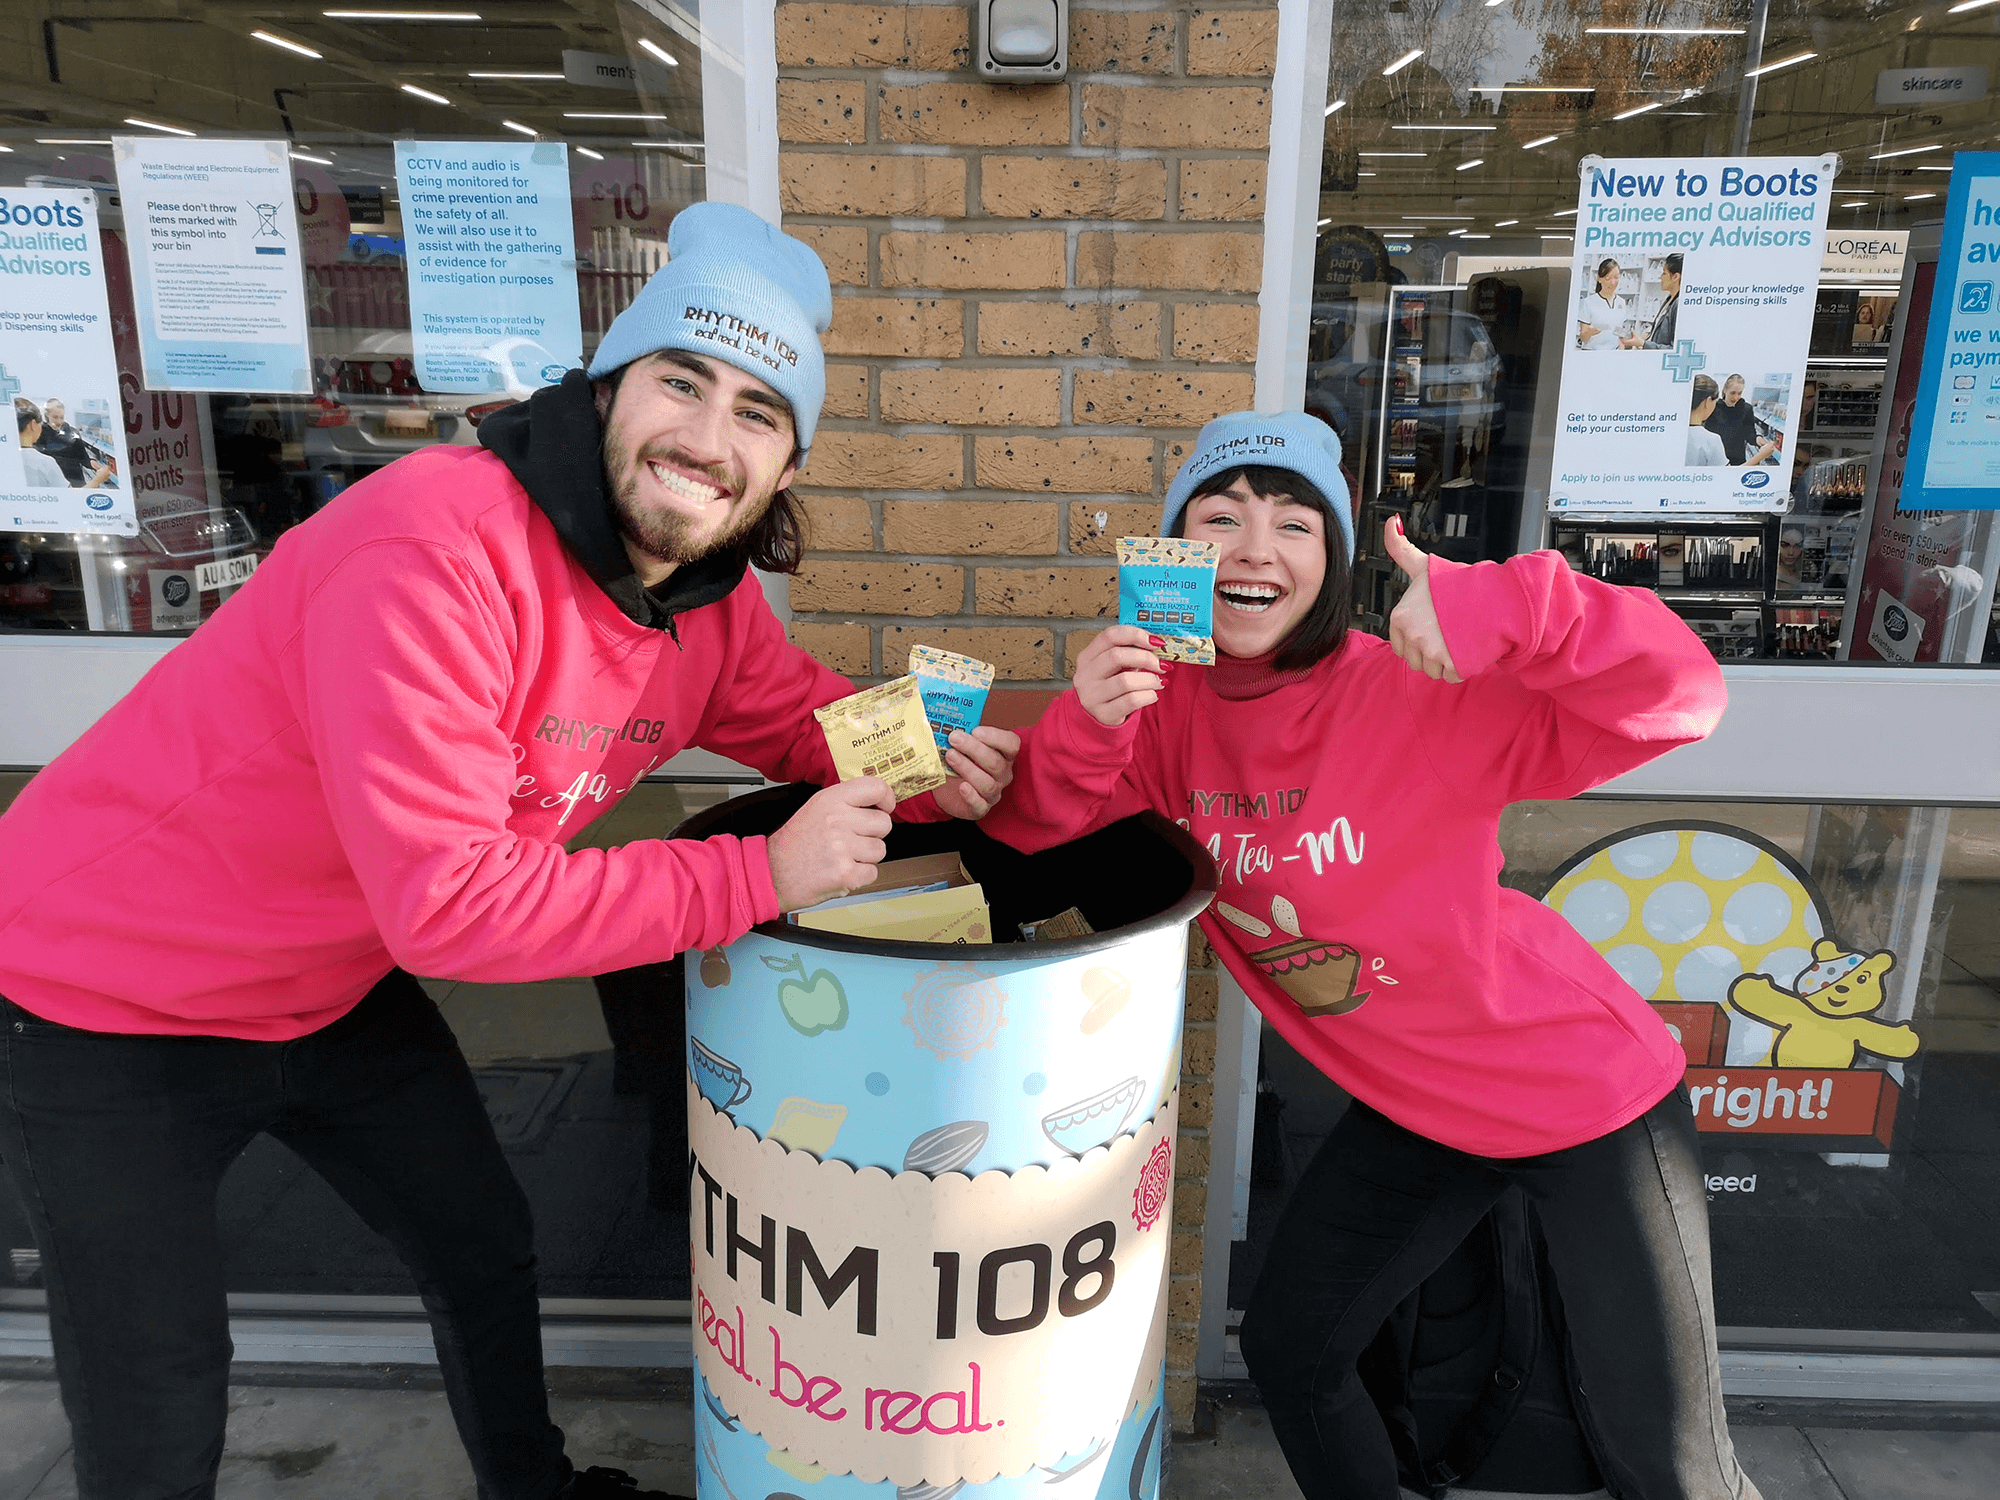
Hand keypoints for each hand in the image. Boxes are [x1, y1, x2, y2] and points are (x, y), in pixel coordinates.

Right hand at [766, 777, 894, 911]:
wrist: (771, 874)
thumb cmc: (794, 844)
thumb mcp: (815, 808)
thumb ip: (845, 801)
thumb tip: (877, 799)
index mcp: (830, 800)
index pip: (876, 787)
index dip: (887, 798)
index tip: (885, 806)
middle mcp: (837, 820)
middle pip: (883, 823)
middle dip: (872, 835)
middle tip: (851, 841)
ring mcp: (842, 847)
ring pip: (880, 849)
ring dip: (866, 857)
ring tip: (842, 857)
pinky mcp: (845, 873)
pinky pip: (872, 873)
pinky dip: (859, 876)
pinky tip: (841, 871)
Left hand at [933, 725, 1019, 819]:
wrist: (947, 789)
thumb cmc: (959, 763)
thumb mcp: (962, 746)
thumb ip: (960, 733)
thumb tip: (942, 717)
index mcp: (1003, 755)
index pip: (1011, 744)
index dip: (996, 737)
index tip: (975, 731)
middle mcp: (1003, 774)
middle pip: (995, 762)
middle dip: (974, 749)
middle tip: (954, 738)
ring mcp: (994, 793)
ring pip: (987, 783)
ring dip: (967, 768)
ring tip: (950, 756)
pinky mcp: (980, 808)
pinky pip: (980, 805)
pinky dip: (971, 796)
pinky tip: (961, 787)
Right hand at [1073, 625, 1164, 726]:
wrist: (1095, 719)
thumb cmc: (1109, 688)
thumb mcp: (1112, 668)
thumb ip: (1128, 654)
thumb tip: (1157, 645)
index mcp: (1087, 656)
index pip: (1110, 636)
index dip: (1135, 635)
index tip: (1155, 642)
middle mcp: (1085, 675)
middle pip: (1117, 656)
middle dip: (1146, 658)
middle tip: (1161, 665)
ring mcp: (1092, 695)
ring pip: (1126, 681)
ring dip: (1149, 679)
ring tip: (1158, 682)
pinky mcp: (1103, 714)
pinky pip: (1131, 701)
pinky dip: (1148, 696)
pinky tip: (1152, 695)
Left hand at [1385, 516, 1460, 682]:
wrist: (1496, 596)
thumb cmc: (1460, 583)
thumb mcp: (1424, 565)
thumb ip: (1400, 548)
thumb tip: (1390, 522)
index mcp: (1400, 616)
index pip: (1401, 645)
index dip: (1420, 638)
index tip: (1436, 625)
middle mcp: (1411, 635)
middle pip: (1417, 660)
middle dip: (1433, 650)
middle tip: (1451, 629)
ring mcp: (1431, 651)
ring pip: (1433, 670)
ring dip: (1448, 660)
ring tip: (1461, 636)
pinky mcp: (1452, 664)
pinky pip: (1451, 676)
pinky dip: (1462, 667)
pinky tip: (1470, 646)